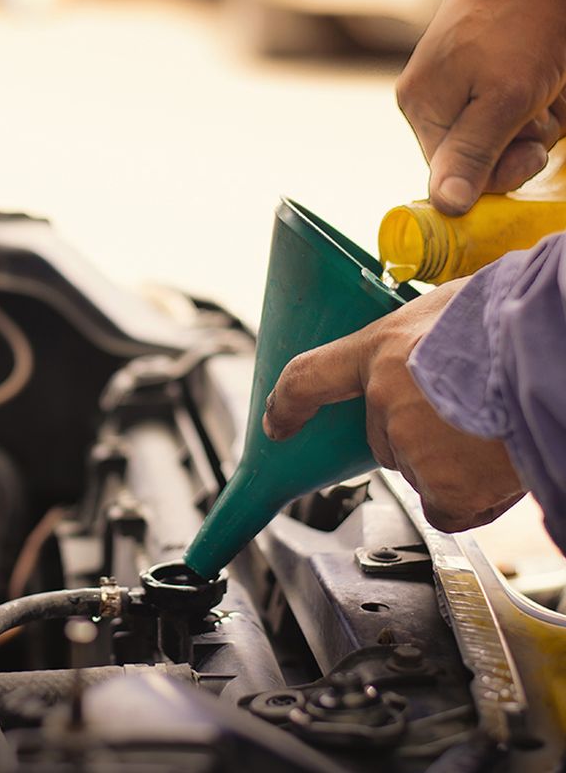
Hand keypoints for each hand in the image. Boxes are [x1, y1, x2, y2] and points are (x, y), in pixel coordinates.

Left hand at [262, 281, 524, 532]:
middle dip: (416, 430)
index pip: (310, 377)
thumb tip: (433, 348)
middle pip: (383, 435)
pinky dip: (471, 496)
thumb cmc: (519, 316)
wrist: (561, 350)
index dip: (287, 404)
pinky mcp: (446, 486)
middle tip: (466, 411)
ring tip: (497, 428)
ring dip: (451, 459)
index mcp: (383, 347)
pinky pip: (446, 505)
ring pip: (420, 467)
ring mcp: (413, 444)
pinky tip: (498, 466)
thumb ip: (427, 338)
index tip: (277, 424)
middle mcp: (387, 397)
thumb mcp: (455, 307)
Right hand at [396, 0, 565, 215]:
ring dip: (535, 119)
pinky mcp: (480, 66)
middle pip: (476, 157)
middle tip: (543, 107)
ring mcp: (454, 80)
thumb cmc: (524, 22)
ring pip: (498, 133)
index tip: (533, 150)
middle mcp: (429, 98)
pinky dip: (535, 99)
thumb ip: (473, 156)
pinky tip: (545, 74)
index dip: (498, 172)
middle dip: (519, 141)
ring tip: (547, 82)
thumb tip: (445, 206)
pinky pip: (507, 107)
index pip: (452, 176)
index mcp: (419, 108)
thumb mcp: (505, 99)